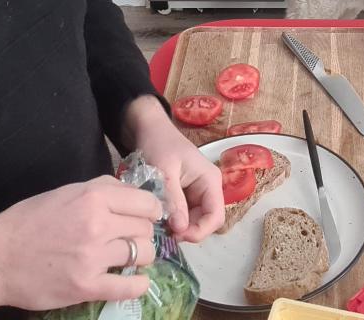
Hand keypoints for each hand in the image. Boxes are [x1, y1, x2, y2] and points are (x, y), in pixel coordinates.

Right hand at [0, 176, 162, 311]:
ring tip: (126, 258)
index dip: (151, 210)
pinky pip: (129, 287)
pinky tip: (136, 281)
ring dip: (139, 257)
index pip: (146, 202)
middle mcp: (97, 224)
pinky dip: (138, 285)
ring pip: (142, 254)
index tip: (146, 217)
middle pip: (145, 229)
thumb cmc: (27, 221)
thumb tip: (133, 193)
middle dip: (141, 234)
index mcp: (93, 197)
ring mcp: (93, 257)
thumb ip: (101, 190)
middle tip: (129, 239)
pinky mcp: (86, 286)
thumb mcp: (66, 192)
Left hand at [125, 96, 225, 242]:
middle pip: (205, 221)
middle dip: (187, 231)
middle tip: (163, 233)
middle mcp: (208, 188)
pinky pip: (183, 215)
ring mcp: (196, 192)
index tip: (176, 236)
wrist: (148, 129)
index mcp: (210, 180)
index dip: (200, 231)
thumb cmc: (159, 144)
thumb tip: (180, 229)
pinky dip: (172, 220)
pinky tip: (158, 219)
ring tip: (158, 226)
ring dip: (178, 227)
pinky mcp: (185, 195)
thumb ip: (174, 199)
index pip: (216, 216)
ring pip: (193, 221)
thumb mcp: (164, 171)